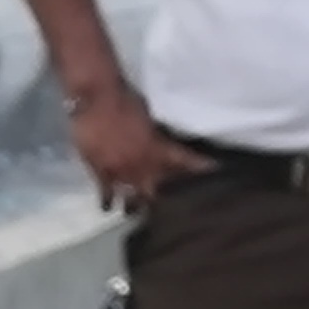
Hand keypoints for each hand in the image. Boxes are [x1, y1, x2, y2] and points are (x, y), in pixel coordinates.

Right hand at [71, 87, 204, 202]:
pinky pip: (106, 195)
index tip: (214, 171)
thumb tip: (160, 142)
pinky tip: (108, 208)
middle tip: (171, 206)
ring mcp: (120, 170)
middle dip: (166, 197)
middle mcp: (142, 163)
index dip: (199, 167)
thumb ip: (154, 135)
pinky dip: (108, 202)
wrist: (95, 95)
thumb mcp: (148, 115)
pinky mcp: (100, 172)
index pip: (183, 160)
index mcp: (157, 146)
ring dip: (136, 205)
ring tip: (137, 213)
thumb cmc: (124, 97)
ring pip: (133, 199)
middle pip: (159, 188)